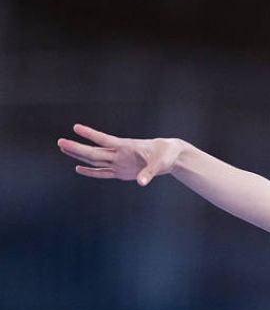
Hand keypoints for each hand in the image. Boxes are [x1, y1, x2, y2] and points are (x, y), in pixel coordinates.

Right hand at [57, 124, 182, 186]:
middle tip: (60, 142)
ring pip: (95, 159)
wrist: (170, 156)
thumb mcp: (160, 163)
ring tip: (63, 148)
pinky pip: (103, 172)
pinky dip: (92, 172)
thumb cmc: (165, 155)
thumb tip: (141, 182)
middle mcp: (119, 154)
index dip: (90, 134)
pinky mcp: (122, 172)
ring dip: (80, 156)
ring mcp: (119, 162)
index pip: (104, 140)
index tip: (76, 127)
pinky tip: (79, 169)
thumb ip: (149, 173)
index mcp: (126, 147)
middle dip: (77, 148)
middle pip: (94, 152)